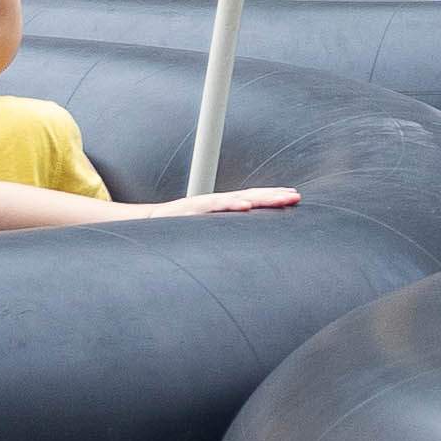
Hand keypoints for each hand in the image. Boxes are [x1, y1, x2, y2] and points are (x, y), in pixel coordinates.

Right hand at [150, 185, 303, 217]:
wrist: (144, 228)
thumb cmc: (175, 230)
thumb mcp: (204, 231)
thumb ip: (223, 231)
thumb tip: (245, 244)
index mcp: (220, 208)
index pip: (251, 199)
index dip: (271, 197)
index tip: (294, 196)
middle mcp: (214, 203)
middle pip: (249, 196)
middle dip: (273, 196)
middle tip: (296, 196)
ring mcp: (202, 206)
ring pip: (235, 199)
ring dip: (259, 198)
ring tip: (279, 199)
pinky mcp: (189, 212)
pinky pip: (212, 207)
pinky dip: (230, 205)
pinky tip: (246, 206)